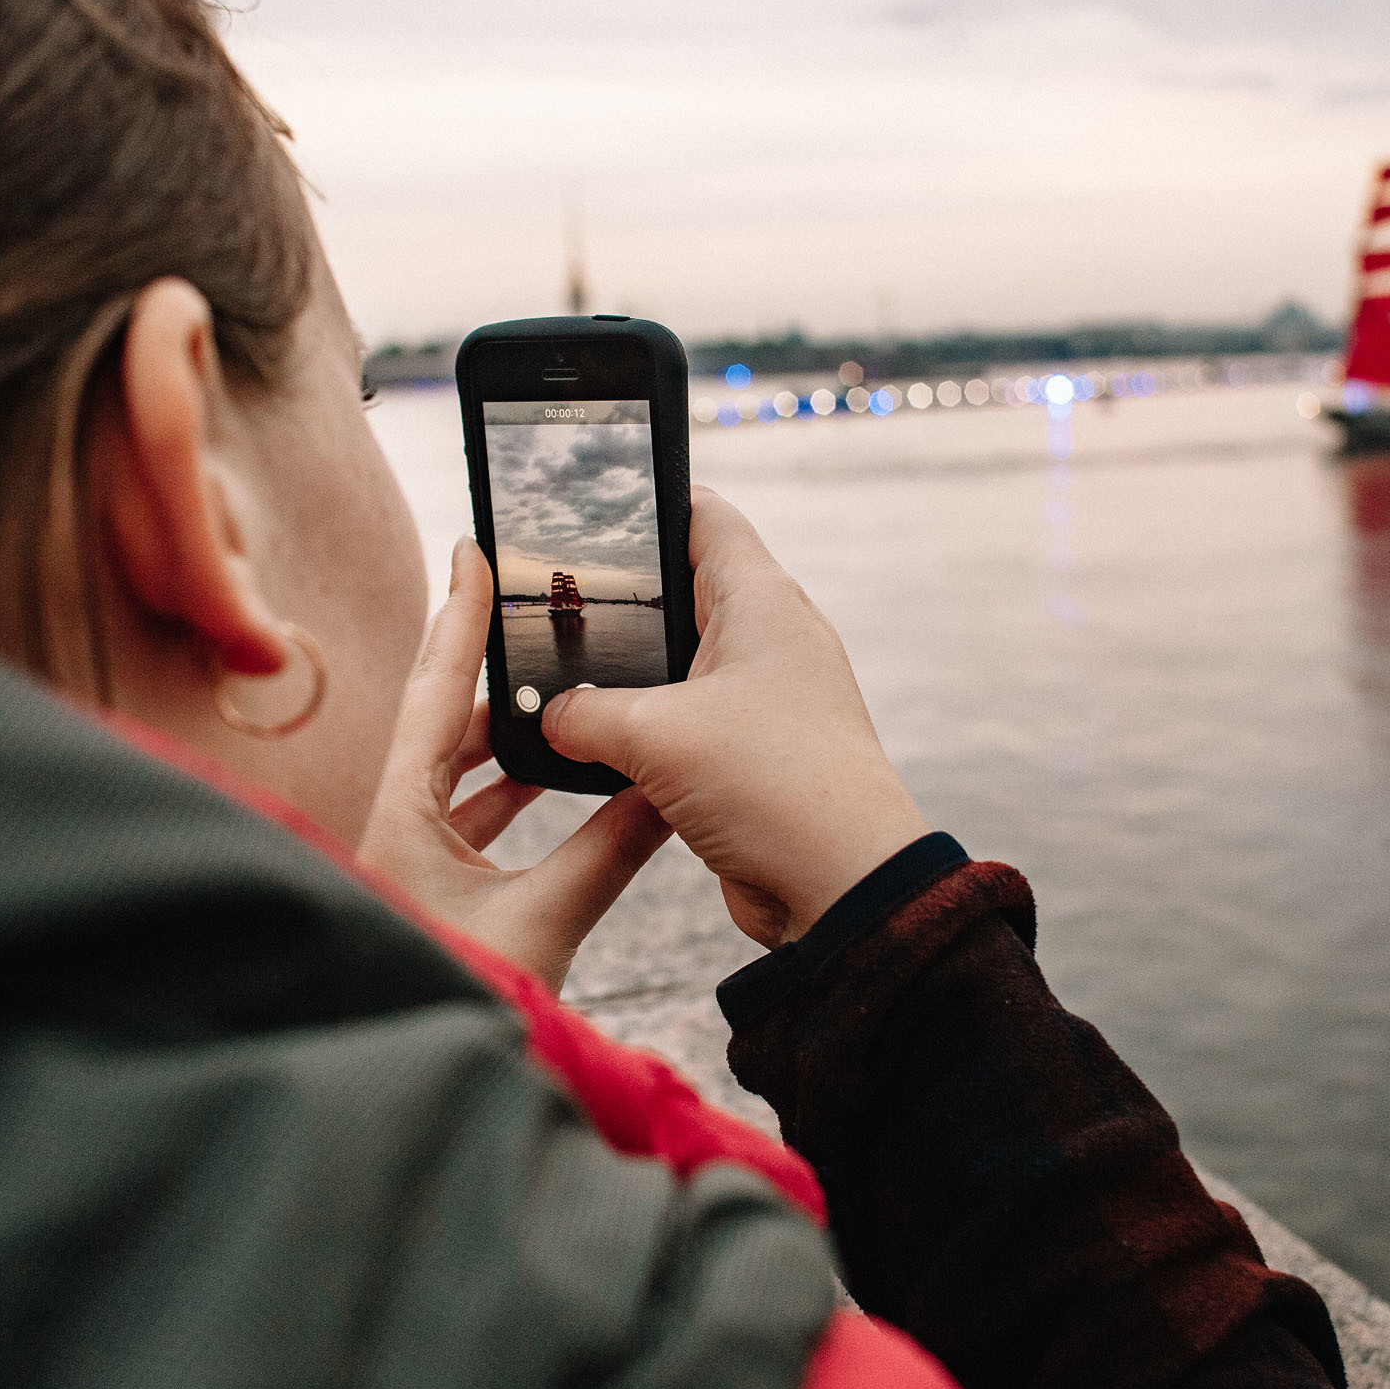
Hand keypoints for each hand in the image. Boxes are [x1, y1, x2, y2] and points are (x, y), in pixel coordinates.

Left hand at [358, 536, 670, 991]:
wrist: (410, 1086)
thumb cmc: (464, 1002)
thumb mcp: (546, 922)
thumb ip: (610, 851)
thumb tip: (667, 786)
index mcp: (399, 818)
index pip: (435, 693)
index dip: (460, 619)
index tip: (476, 550)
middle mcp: (393, 828)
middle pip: (444, 725)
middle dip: (498, 676)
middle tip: (541, 624)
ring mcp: (406, 862)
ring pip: (457, 776)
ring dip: (512, 742)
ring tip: (567, 701)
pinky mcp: (427, 894)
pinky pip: (469, 820)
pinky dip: (512, 797)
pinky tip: (558, 787)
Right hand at [541, 488, 926, 948]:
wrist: (841, 888)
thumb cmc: (772, 786)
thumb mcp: (653, 735)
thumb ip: (585, 713)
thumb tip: (555, 718)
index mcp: (760, 599)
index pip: (703, 514)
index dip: (647, 499)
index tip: (588, 506)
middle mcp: (771, 638)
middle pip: (683, 590)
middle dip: (620, 600)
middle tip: (548, 606)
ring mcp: (768, 698)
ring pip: (683, 666)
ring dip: (631, 678)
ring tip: (563, 680)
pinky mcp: (758, 755)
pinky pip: (692, 725)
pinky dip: (650, 732)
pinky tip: (602, 747)